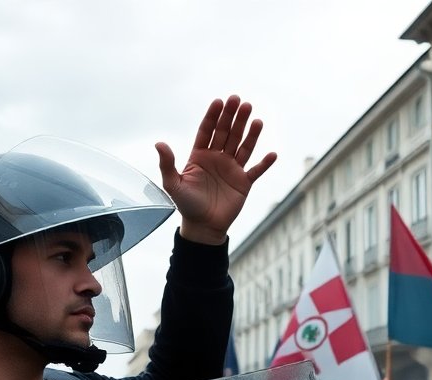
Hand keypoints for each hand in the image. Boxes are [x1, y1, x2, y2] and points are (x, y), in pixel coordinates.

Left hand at [156, 95, 276, 244]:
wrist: (202, 227)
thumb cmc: (186, 205)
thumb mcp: (172, 184)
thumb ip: (167, 164)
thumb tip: (159, 143)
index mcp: (200, 156)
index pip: (207, 131)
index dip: (213, 116)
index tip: (219, 102)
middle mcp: (217, 158)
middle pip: (227, 133)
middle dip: (233, 117)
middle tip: (239, 100)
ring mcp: (232, 169)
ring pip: (243, 146)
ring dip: (249, 132)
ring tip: (254, 117)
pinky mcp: (244, 183)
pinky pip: (256, 171)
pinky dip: (264, 163)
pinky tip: (272, 154)